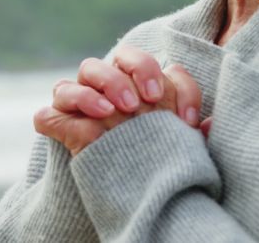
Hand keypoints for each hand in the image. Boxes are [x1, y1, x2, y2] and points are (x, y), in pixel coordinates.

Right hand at [33, 46, 203, 155]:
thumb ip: (192, 131)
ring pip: (81, 74)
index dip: (170, 83)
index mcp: (138, 84)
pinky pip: (48, 114)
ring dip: (99, 86)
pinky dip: (63, 115)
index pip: (153, 64)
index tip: (185, 119)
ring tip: (113, 110)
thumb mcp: (180, 148)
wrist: (130, 200)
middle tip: (146, 102)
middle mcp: (108, 87)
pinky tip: (90, 125)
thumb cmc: (156, 165)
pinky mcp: (58, 128)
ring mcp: (80, 106)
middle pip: (116, 58)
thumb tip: (210, 123)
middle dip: (133, 73)